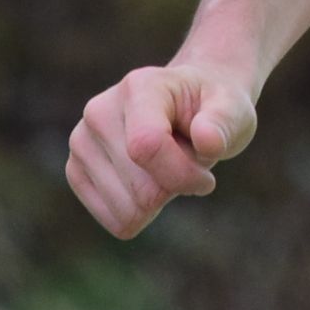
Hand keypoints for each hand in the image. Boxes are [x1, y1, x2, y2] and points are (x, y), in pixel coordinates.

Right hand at [66, 61, 257, 239]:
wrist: (189, 104)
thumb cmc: (212, 108)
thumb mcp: (233, 108)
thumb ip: (224, 123)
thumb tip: (207, 141)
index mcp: (138, 88)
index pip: (147, 147)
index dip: (183, 175)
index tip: (207, 179)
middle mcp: (99, 111)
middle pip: (141, 188)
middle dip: (174, 187)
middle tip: (184, 159)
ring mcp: (81, 141)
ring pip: (127, 210)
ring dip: (158, 199)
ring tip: (166, 165)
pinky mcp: (75, 170)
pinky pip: (113, 221)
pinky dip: (140, 213)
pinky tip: (147, 181)